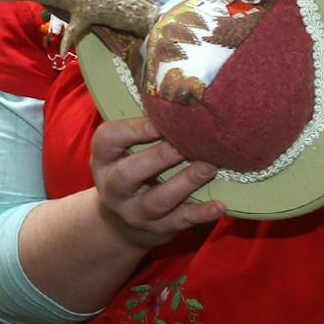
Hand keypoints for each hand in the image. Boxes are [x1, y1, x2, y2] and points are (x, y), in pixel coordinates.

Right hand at [88, 115, 225, 250]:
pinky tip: (219, 205)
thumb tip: (179, 95)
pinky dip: (201, 214)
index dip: (133, 130)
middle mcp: (113, 188)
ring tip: (209, 166)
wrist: (121, 224)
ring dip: (184, 183)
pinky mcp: (158, 229)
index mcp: (103, 160)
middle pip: (128, 174)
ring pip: (157, 200)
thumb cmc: (131, 171)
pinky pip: (180, 221)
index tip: (160, 120)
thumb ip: (141, 130)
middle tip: (187, 143)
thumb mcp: (123, 151)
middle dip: (159, 158)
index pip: (108, 140)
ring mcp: (135, 212)